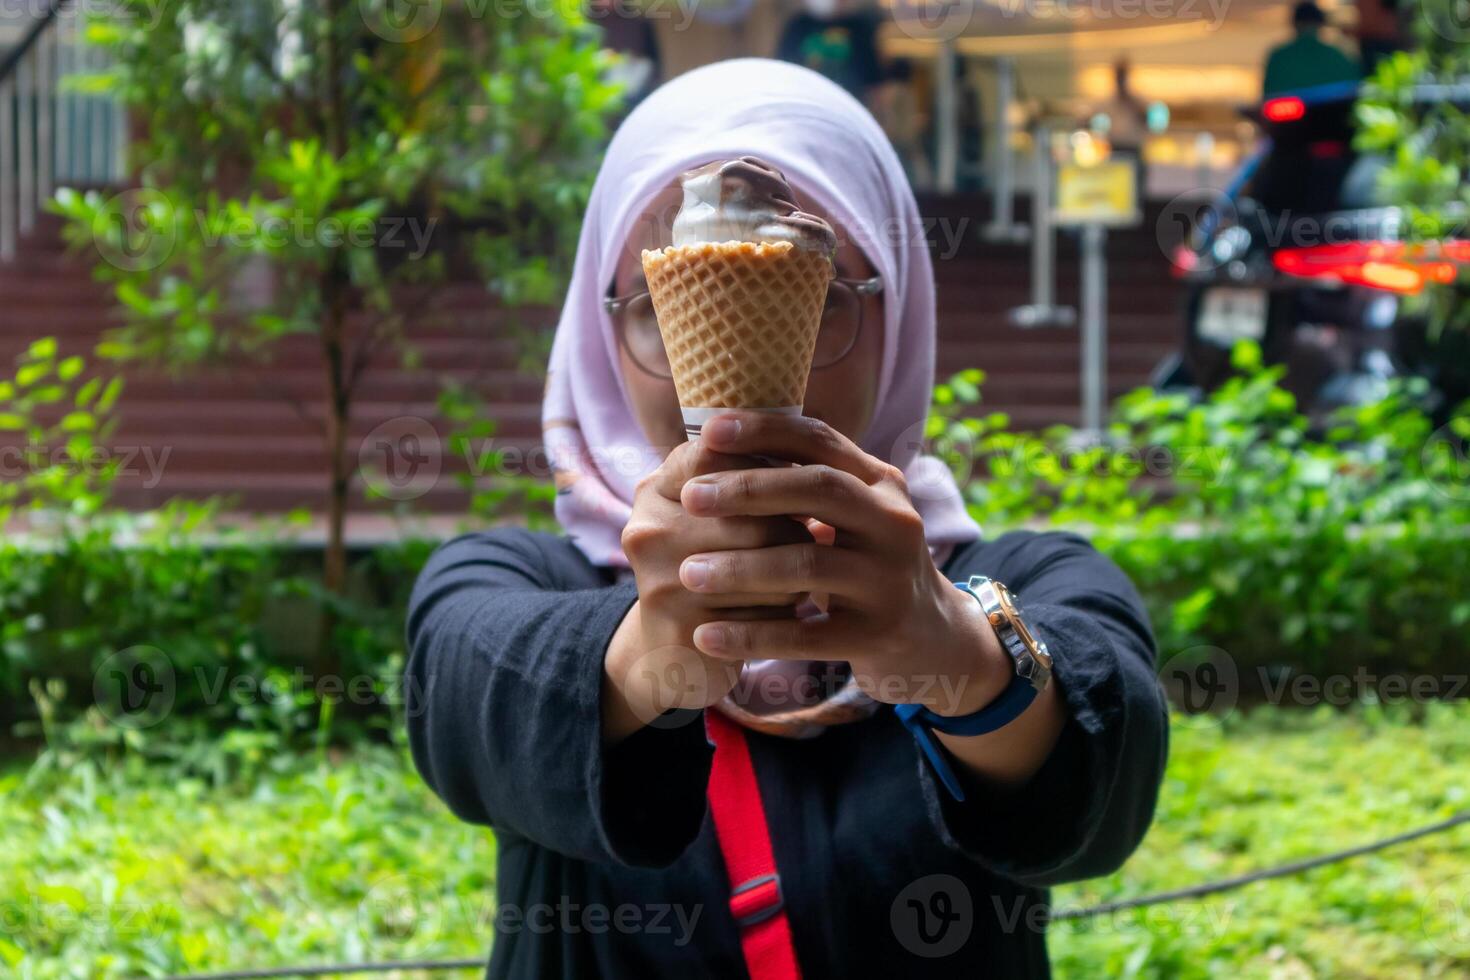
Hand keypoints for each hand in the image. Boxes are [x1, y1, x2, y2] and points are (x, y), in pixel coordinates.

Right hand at [604, 435, 815, 739]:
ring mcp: (659, 579)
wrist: (672, 656)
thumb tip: (822, 457)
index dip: (769, 467)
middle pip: (749, 510)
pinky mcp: (681, 627)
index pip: (717, 453)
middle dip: (795, 528)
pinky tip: (788, 618)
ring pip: (761, 560)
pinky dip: (786, 613)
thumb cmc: (714, 571)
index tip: (800, 485)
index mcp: (656, 489)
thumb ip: (752, 480)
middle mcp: (647, 528)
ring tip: (804, 579)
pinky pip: (761, 610)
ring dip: (797, 571)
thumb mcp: (719, 519)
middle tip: (818, 541)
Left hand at [676, 412, 1011, 716]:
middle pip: (820, 490)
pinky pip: (806, 634)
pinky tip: (706, 636)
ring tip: (689, 573)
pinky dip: (752, 634)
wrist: (931, 637)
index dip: (764, 430)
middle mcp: (894, 523)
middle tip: (690, 497)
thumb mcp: (852, 516)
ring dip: (741, 567)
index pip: (820, 441)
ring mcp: (890, 580)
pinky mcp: (878, 634)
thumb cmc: (866, 565)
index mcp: (880, 483)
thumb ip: (804, 484)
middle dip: (749, 489)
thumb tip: (714, 445)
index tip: (708, 431)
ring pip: (809, 563)